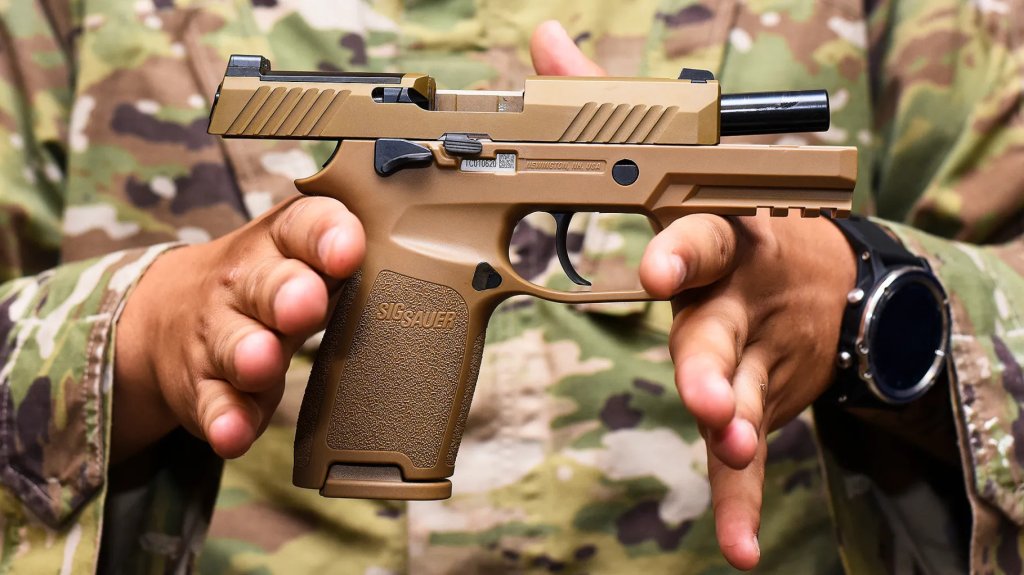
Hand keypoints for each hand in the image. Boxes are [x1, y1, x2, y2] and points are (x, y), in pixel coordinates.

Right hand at [114, 196, 364, 460]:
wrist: (169, 313)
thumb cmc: (271, 283)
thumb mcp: (307, 260)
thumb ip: (359, 265)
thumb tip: (441, 272)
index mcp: (284, 241)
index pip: (305, 225)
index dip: (327, 235)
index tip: (349, 250)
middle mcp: (247, 281)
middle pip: (266, 283)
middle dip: (287, 293)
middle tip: (307, 306)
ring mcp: (219, 333)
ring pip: (234, 342)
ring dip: (249, 354)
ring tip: (263, 364)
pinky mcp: (202, 384)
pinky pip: (214, 402)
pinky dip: (225, 419)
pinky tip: (233, 433)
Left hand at [531, 21, 855, 569]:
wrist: (825, 283)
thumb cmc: (732, 223)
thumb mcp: (682, 166)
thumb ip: (609, 112)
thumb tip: (544, 40)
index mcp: (721, 234)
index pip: (702, 236)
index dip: (681, 250)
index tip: (657, 266)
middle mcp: (742, 297)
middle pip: (724, 327)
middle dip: (712, 357)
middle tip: (701, 387)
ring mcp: (755, 356)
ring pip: (743, 391)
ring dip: (736, 422)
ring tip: (731, 444)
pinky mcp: (760, 403)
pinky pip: (752, 459)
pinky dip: (744, 501)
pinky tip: (736, 549)